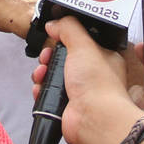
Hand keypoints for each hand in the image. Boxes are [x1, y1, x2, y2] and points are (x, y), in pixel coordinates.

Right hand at [31, 18, 143, 143]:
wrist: (93, 119)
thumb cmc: (98, 85)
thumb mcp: (83, 45)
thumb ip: (68, 28)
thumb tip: (55, 23)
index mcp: (103, 57)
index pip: (82, 41)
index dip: (66, 38)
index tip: (56, 36)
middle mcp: (92, 75)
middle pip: (63, 58)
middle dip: (50, 56)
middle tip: (47, 56)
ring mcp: (80, 91)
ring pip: (54, 76)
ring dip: (43, 73)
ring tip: (41, 73)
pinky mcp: (67, 105)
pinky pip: (48, 93)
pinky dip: (41, 90)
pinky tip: (40, 87)